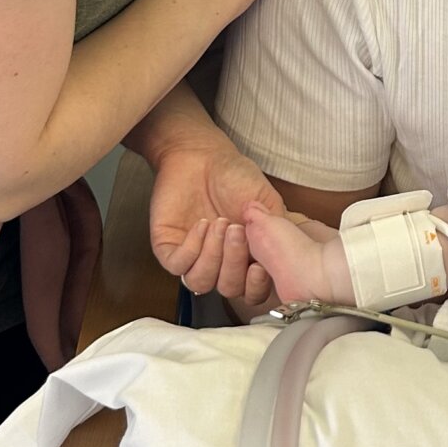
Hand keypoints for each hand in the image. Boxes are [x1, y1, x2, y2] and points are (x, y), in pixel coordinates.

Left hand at [148, 140, 285, 308]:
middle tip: (236, 230)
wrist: (202, 155)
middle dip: (234, 262)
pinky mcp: (169, 249)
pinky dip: (191, 248)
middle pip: (229, 288)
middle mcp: (221, 262)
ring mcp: (194, 257)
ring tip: (218, 224)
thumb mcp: (266, 202)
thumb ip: (276, 232)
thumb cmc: (235, 176)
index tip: (259, 267)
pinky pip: (178, 266)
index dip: (256, 287)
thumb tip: (279, 257)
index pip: (253, 291)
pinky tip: (201, 225)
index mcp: (247, 257)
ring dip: (212, 256)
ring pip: (201, 282)